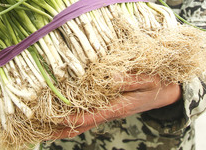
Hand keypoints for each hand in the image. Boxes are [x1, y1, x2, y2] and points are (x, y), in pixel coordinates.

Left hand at [50, 74, 180, 138]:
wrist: (169, 92)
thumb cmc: (159, 84)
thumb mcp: (150, 80)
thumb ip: (131, 80)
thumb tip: (110, 78)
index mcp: (117, 107)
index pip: (89, 117)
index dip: (70, 118)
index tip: (51, 118)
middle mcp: (109, 112)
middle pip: (80, 125)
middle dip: (59, 128)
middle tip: (36, 128)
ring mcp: (108, 111)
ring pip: (82, 123)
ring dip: (63, 126)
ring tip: (41, 127)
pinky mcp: (109, 107)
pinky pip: (88, 117)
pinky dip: (73, 119)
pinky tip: (61, 118)